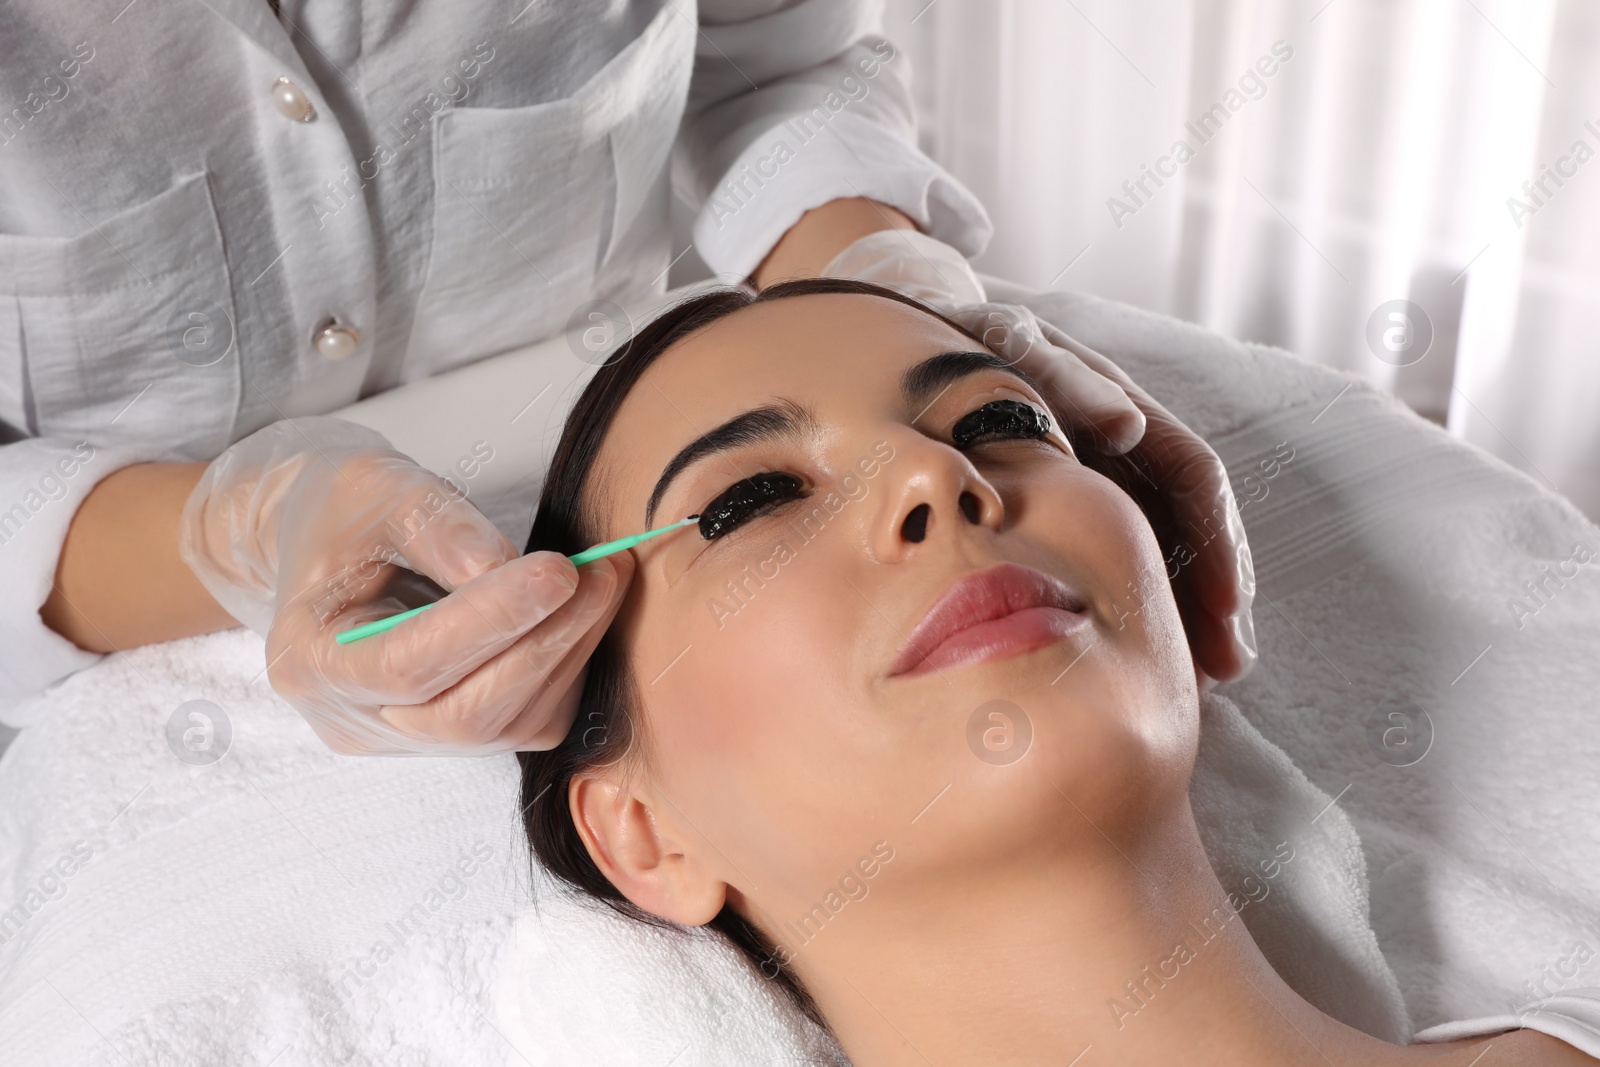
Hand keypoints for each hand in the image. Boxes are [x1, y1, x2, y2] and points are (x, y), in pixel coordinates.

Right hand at [179, 416, 632, 753]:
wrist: (333, 540)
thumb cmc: (346, 512)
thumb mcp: (378, 490)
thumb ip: (437, 527)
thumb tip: (509, 567)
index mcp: (309, 659)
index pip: (407, 664)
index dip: (489, 622)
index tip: (558, 570)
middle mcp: (355, 718)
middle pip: (462, 715)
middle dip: (543, 642)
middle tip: (601, 572)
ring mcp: (407, 738)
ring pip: (505, 726)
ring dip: (568, 651)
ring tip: (605, 578)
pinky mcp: (455, 736)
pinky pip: (527, 722)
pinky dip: (567, 668)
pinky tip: (583, 612)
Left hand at [821, 233, 1256, 683]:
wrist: (920, 342)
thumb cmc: (966, 347)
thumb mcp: (1012, 352)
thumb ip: (1064, 382)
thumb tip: (1127, 424)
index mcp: (1122, 406)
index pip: (1193, 477)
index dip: (1214, 541)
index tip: (1224, 607)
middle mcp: (1125, 444)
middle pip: (1191, 523)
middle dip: (1215, 594)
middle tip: (1226, 665)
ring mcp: (1096, 476)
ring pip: (1157, 547)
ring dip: (1182, 610)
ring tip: (1198, 681)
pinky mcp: (1065, 502)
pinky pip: (1111, 556)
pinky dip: (1129, 603)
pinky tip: (1129, 654)